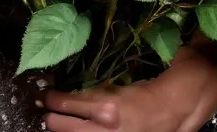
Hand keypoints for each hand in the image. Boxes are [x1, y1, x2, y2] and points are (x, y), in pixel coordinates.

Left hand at [38, 76, 197, 131]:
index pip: (64, 103)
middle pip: (59, 127)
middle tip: (45, 110)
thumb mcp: (115, 88)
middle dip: (50, 118)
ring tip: (56, 121)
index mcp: (104, 108)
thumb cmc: (143, 94)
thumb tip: (67, 94)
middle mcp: (103, 129)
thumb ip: (92, 93)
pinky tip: (76, 128)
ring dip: (61, 128)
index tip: (45, 94)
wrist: (171, 113)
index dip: (51, 98)